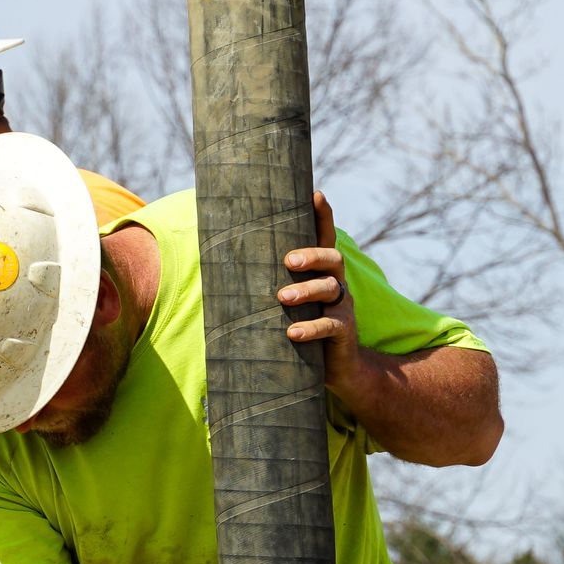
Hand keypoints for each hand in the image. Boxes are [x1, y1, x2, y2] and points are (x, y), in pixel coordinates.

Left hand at [279, 191, 359, 388]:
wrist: (338, 369)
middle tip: (288, 260)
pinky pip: (330, 326)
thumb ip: (267, 285)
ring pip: (330, 289)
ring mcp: (342, 307)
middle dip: (311, 255)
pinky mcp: (344, 332)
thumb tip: (219, 264)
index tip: (316, 193)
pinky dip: (311, 328)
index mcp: (321, 273)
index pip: (325, 238)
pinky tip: (292, 333)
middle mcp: (336, 284)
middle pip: (332, 258)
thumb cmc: (302, 329)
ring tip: (282, 299)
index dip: (323, 216)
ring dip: (305, 291)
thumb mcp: (287, 305)